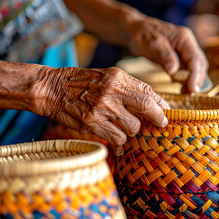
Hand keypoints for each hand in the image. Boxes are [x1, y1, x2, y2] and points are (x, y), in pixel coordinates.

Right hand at [37, 67, 168, 146]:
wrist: (53, 88)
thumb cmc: (83, 83)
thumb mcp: (108, 77)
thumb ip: (130, 88)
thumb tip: (156, 103)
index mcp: (118, 78)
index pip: (148, 92)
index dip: (161, 105)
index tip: (165, 113)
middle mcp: (112, 91)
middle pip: (147, 108)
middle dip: (158, 119)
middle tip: (160, 124)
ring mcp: (102, 108)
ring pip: (133, 127)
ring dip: (132, 131)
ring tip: (124, 127)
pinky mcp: (92, 123)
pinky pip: (117, 138)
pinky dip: (120, 141)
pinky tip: (115, 137)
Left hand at [124, 13, 207, 92]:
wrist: (134, 30)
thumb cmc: (142, 34)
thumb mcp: (151, 44)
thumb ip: (164, 56)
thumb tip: (173, 71)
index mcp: (184, 38)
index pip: (195, 59)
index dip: (195, 75)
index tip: (192, 89)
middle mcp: (187, 43)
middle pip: (199, 64)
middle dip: (197, 79)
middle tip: (191, 93)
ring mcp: (184, 50)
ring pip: (195, 67)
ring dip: (194, 80)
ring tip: (187, 92)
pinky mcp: (179, 56)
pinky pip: (187, 68)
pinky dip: (187, 78)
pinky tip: (183, 87)